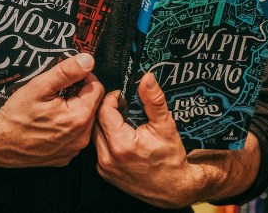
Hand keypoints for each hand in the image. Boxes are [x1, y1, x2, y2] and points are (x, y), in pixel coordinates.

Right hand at [0, 52, 104, 167]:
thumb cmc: (16, 115)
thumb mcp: (40, 86)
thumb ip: (67, 71)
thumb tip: (88, 60)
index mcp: (79, 118)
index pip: (97, 89)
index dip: (85, 78)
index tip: (70, 77)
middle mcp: (81, 138)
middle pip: (92, 106)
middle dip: (79, 95)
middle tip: (58, 93)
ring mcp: (73, 150)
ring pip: (84, 122)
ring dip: (74, 111)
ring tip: (53, 108)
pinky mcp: (65, 158)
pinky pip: (74, 137)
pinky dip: (67, 128)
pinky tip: (51, 124)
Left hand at [93, 73, 204, 207]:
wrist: (172, 188)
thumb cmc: (170, 159)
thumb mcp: (166, 125)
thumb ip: (154, 100)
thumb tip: (147, 79)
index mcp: (122, 144)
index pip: (104, 111)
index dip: (112, 98)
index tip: (122, 96)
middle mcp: (109, 157)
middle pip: (96, 122)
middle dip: (107, 109)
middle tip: (121, 105)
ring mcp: (105, 167)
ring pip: (95, 135)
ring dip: (105, 124)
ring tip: (121, 120)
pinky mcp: (104, 173)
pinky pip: (98, 148)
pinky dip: (105, 138)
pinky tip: (119, 136)